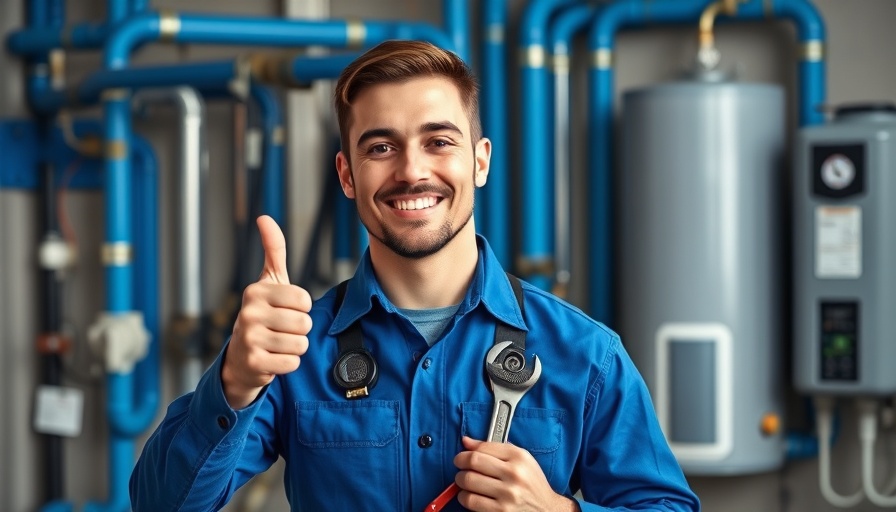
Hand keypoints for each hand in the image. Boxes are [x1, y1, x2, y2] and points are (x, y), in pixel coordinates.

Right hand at [221, 215, 312, 408]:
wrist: (240, 357)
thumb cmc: (262, 313)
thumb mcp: (268, 281)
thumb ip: (273, 250)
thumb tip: (264, 217)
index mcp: (255, 291)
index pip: (304, 299)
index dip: (301, 308)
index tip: (285, 310)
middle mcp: (248, 313)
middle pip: (304, 323)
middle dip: (300, 330)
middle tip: (281, 330)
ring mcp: (249, 339)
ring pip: (301, 344)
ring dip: (294, 347)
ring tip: (278, 343)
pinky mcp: (254, 363)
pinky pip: (293, 363)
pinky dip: (288, 364)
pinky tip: (273, 358)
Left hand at [453, 436, 577, 511]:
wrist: (547, 509)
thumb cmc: (531, 483)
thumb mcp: (520, 459)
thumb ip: (494, 448)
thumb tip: (466, 441)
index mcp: (519, 457)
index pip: (483, 448)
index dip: (466, 451)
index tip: (462, 456)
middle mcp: (514, 474)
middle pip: (473, 462)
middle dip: (460, 464)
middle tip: (460, 468)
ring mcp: (507, 494)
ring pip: (468, 481)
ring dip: (460, 481)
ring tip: (464, 482)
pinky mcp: (501, 511)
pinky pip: (471, 500)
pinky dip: (464, 497)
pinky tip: (469, 495)